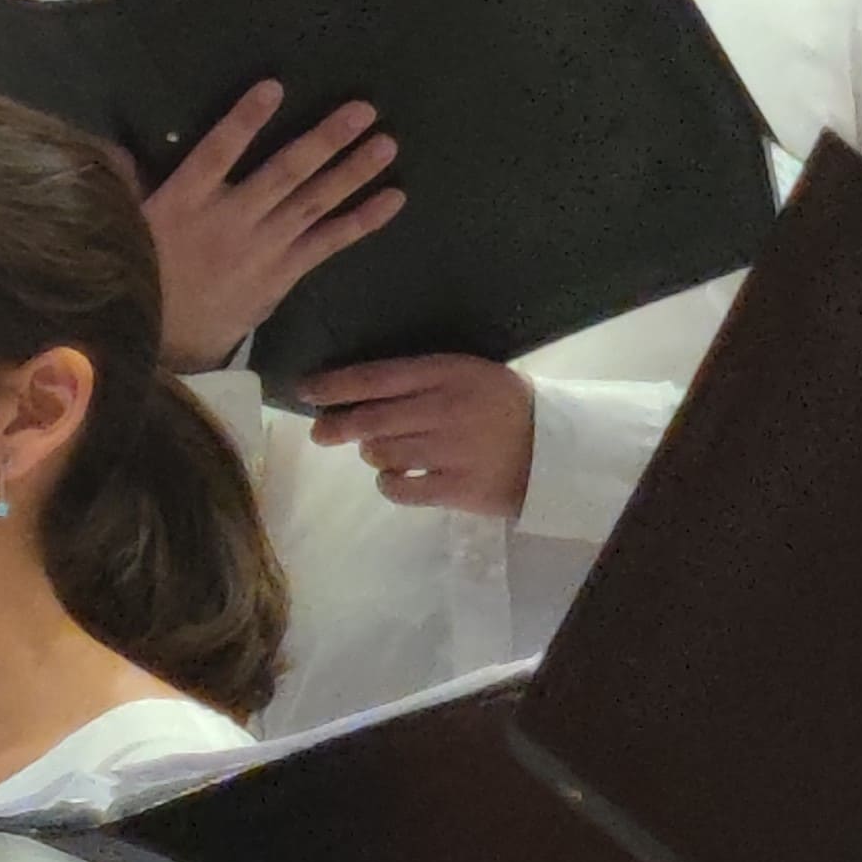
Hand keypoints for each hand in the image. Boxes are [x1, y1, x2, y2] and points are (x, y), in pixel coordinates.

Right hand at [144, 85, 403, 373]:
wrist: (155, 341)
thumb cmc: (142, 269)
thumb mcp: (123, 221)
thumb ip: (125, 178)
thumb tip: (109, 144)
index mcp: (185, 200)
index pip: (217, 150)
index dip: (245, 120)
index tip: (274, 86)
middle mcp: (230, 220)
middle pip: (285, 172)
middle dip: (326, 139)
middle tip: (364, 109)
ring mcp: (262, 249)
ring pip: (314, 202)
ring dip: (353, 171)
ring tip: (387, 144)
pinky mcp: (283, 275)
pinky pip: (328, 243)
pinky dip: (362, 221)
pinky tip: (392, 198)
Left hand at [297, 355, 534, 517]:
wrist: (555, 449)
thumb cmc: (506, 406)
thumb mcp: (469, 374)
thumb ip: (420, 380)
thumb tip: (359, 393)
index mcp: (447, 372)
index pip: (377, 376)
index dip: (336, 385)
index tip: (306, 390)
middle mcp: (443, 408)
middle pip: (370, 419)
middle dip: (337, 426)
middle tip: (321, 433)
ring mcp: (449, 450)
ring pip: (381, 454)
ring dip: (373, 454)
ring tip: (385, 453)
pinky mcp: (455, 488)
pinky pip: (400, 488)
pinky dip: (390, 484)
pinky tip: (397, 478)